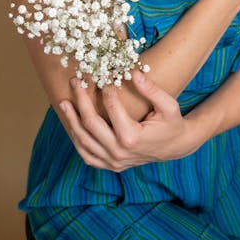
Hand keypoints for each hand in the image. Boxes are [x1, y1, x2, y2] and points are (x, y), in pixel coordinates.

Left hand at [58, 71, 199, 170]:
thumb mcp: (168, 105)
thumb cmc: (172, 123)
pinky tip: (72, 126)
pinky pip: (87, 155)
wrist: (175, 147)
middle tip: (75, 82)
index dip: (105, 90)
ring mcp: (113, 162)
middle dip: (81, 100)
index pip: (111, 108)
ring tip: (64, 103)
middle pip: (91, 124)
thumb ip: (151, 90)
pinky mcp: (111, 166)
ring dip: (71, 120)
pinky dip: (77, 141)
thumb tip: (133, 73)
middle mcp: (119, 152)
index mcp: (132, 137)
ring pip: (84, 141)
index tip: (103, 76)